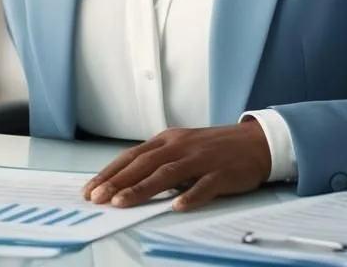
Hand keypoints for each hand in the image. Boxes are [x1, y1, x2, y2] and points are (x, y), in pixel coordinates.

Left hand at [81, 121, 272, 210]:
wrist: (256, 142)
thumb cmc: (214, 148)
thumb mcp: (181, 147)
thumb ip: (158, 161)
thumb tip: (127, 181)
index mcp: (167, 140)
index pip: (132, 156)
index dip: (110, 172)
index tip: (90, 188)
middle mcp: (180, 146)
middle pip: (143, 164)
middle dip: (117, 182)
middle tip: (97, 197)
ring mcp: (201, 159)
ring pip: (167, 174)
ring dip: (142, 188)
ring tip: (122, 202)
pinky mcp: (222, 172)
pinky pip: (205, 186)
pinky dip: (190, 195)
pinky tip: (177, 206)